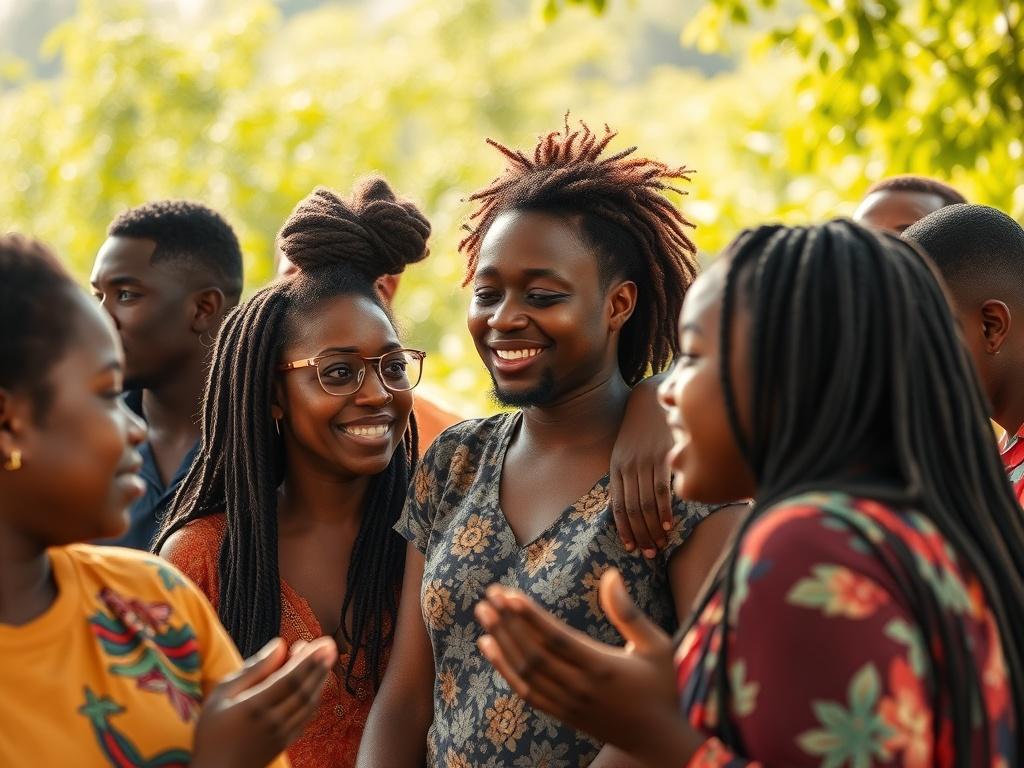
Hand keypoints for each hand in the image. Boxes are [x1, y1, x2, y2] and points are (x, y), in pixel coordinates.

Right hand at [192, 636, 337, 767]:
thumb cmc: (212, 731)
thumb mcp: (222, 694)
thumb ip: (253, 669)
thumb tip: (279, 645)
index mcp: (255, 706)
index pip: (291, 678)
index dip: (309, 660)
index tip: (321, 643)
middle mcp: (273, 721)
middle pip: (304, 689)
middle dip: (320, 666)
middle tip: (330, 645)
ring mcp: (281, 734)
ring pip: (309, 704)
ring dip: (320, 681)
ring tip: (326, 661)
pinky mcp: (284, 743)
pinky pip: (306, 718)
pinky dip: (314, 699)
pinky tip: (314, 686)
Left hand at [474, 569, 702, 765]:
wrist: (658, 741)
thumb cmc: (661, 687)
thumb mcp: (657, 646)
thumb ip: (629, 612)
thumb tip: (611, 575)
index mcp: (603, 667)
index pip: (556, 639)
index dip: (529, 617)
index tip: (508, 594)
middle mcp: (580, 687)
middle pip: (534, 653)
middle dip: (507, 623)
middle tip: (488, 596)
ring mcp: (568, 703)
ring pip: (525, 672)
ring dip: (501, 641)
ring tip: (483, 613)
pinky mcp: (561, 714)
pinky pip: (525, 691)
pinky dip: (504, 668)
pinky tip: (489, 646)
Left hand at [611, 374, 673, 557]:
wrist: (652, 399)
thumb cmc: (641, 430)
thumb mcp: (626, 452)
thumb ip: (628, 477)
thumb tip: (634, 507)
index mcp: (616, 468)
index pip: (618, 507)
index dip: (624, 530)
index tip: (632, 548)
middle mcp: (628, 467)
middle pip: (633, 510)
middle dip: (641, 535)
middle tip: (650, 554)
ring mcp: (645, 462)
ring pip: (647, 505)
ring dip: (653, 529)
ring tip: (661, 545)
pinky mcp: (663, 456)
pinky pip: (662, 491)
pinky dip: (665, 512)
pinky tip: (670, 526)